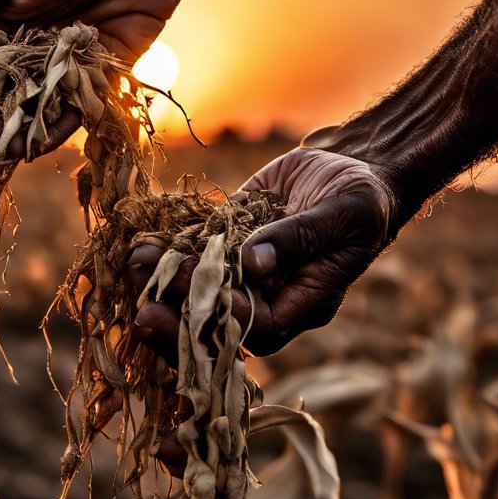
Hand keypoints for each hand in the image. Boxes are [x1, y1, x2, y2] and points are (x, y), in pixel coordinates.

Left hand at [128, 147, 399, 359]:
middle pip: (217, 324)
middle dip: (178, 319)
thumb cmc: (362, 200)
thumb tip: (255, 264)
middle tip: (142, 310)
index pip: (256, 328)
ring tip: (135, 263)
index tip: (191, 302)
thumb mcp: (344, 215)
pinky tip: (141, 239)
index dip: (222, 320)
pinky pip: (192, 254)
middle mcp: (266, 298)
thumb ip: (301, 239)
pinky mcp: (225, 244)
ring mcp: (241, 274)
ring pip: (196, 292)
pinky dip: (167, 248)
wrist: (350, 170)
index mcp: (302, 305)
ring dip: (163, 283)